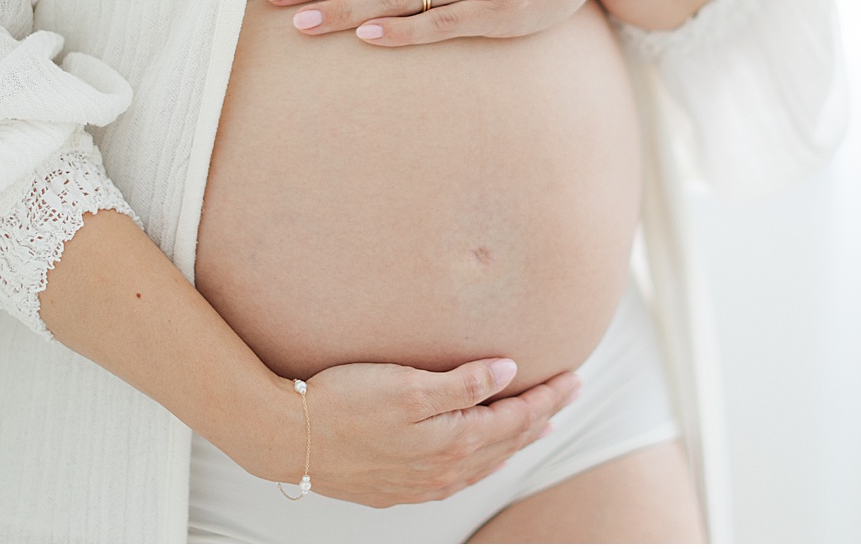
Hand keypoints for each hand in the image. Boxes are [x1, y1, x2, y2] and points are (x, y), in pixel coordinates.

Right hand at [248, 356, 582, 506]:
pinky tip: (479, 455)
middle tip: (568, 393)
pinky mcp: (398, 488)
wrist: (287, 437)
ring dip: (514, 441)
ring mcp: (421, 483)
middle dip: (541, 416)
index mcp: (453, 441)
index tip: (573, 376)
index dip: (547, 396)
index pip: (516, 418)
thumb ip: (462, 382)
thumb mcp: (409, 384)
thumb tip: (508, 371)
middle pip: (507, 442)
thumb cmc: (344, 402)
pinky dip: (481, 460)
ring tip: (537, 425)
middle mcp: (444, 469)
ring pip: (484, 462)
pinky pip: (457, 477)